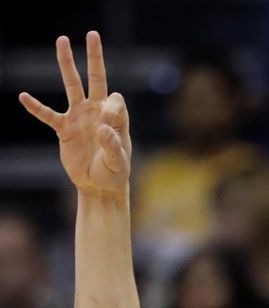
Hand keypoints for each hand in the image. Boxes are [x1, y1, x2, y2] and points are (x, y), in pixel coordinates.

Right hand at [19, 31, 130, 197]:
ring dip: (67, 65)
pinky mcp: (64, 129)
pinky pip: (48, 115)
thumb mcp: (119, 162)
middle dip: (95, 58)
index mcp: (115, 118)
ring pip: (72, 86)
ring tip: (62, 41)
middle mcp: (97, 112)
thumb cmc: (114, 173)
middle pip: (95, 79)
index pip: (115, 100)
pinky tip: (24, 97)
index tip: (107, 125)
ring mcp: (79, 117)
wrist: (99, 186)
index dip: (112, 109)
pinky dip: (36, 108)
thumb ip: (113, 144)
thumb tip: (102, 127)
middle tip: (93, 35)